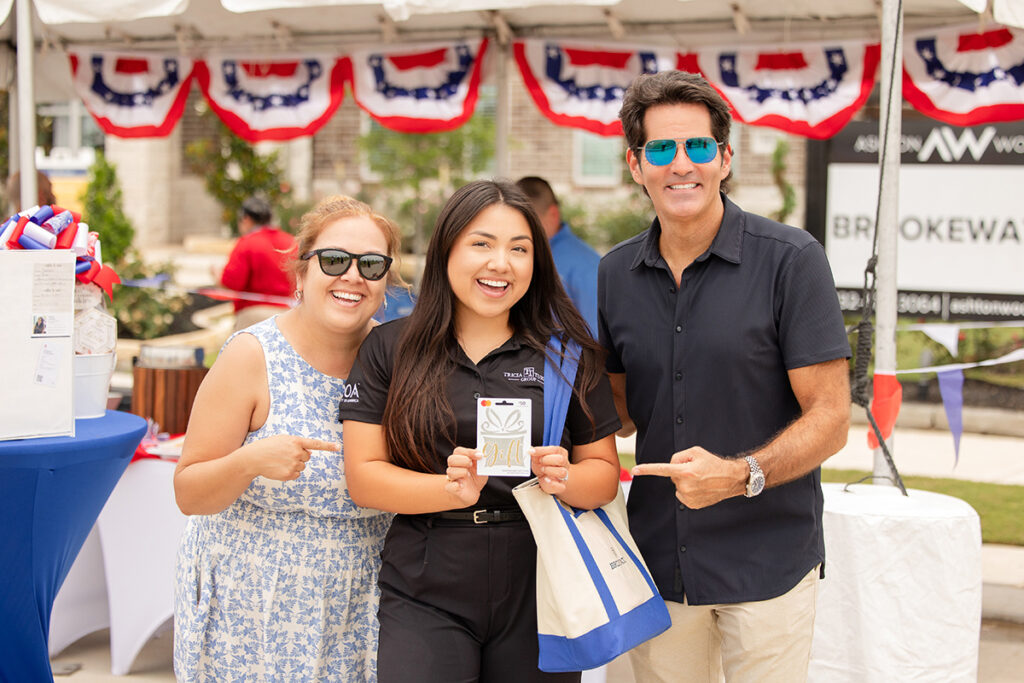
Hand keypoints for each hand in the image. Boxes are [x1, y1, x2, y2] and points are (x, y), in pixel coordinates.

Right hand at [245, 434, 337, 480]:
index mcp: (295, 441)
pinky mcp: (289, 474)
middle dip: (299, 457)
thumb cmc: (268, 447)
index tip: (338, 447)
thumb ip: (297, 444)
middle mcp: (296, 452)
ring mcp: (293, 464)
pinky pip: (297, 475)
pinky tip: (279, 468)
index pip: (315, 444)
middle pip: (307, 457)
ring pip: (302, 467)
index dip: (327, 446)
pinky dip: (290, 473)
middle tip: (285, 455)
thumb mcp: (283, 440)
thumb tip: (309, 454)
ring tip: (280, 461)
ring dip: (294, 465)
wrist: (253, 458)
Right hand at [445, 447, 486, 506]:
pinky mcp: (451, 488)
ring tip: (469, 476)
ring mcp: (452, 478)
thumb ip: (480, 460)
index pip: (459, 451)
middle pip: (451, 459)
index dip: (469, 452)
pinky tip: (462, 485)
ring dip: (461, 472)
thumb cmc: (475, 478)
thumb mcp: (481, 468)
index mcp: (460, 459)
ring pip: (450, 471)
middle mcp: (454, 467)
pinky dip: (456, 485)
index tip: (480, 455)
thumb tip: (479, 449)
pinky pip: (449, 486)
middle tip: (471, 464)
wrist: (472, 493)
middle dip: (463, 460)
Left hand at [530, 445, 570, 494]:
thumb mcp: (538, 458)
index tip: (531, 451)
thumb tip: (530, 450)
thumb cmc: (543, 465)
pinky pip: (561, 486)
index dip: (542, 450)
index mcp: (560, 453)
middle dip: (547, 460)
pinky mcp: (561, 485)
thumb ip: (535, 454)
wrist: (546, 478)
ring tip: (542, 470)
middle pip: (561, 460)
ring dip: (549, 470)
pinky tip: (545, 479)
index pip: (554, 449)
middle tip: (540, 461)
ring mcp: (564, 475)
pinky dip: (551, 483)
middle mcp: (564, 463)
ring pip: (562, 472)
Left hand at [631, 447, 746, 508]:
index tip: (635, 470)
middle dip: (680, 472)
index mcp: (686, 471)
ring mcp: (689, 497)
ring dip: (685, 482)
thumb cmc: (713, 463)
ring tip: (700, 480)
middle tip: (696, 470)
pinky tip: (700, 488)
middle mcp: (686, 485)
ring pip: (677, 486)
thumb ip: (678, 456)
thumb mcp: (695, 452)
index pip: (662, 469)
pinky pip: (683, 495)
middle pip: (672, 476)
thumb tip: (670, 466)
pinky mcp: (692, 505)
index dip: (647, 469)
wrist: (731, 479)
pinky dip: (689, 491)